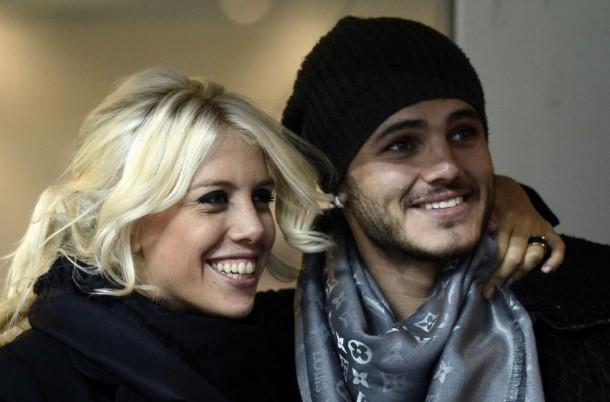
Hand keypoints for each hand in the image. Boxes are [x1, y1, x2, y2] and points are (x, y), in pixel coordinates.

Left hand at [482, 175, 564, 298]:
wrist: (505, 187)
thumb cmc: (488, 204)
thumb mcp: (481, 210)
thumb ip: (483, 222)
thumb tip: (484, 232)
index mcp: (503, 220)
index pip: (500, 252)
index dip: (492, 272)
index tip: (482, 287)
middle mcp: (522, 224)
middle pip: (515, 258)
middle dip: (501, 277)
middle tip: (489, 292)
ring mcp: (536, 226)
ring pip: (532, 256)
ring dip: (520, 274)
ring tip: (506, 285)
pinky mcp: (546, 226)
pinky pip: (558, 244)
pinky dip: (556, 258)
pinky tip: (546, 271)